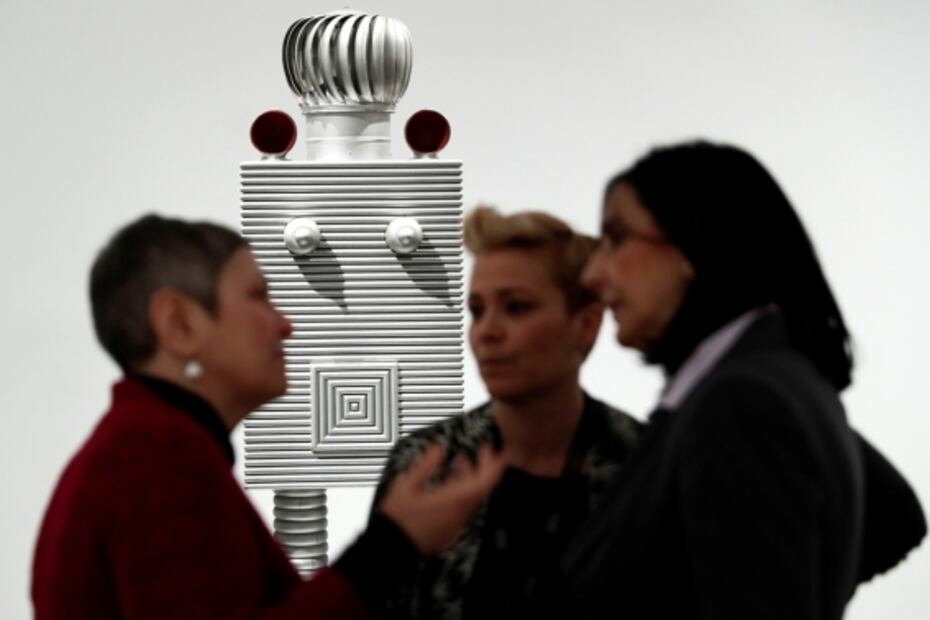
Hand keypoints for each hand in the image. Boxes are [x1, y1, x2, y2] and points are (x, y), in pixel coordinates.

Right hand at [378, 442, 505, 554]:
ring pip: (473, 498)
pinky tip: (450, 484)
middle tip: (482, 452)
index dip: (493, 465)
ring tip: (461, 462)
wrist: (391, 550)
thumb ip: (426, 465)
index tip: (495, 451)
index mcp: (452, 500)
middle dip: (484, 468)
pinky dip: (463, 492)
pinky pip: (464, 508)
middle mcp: (459, 513)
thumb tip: (439, 448)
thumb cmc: (397, 520)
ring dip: (471, 479)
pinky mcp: (450, 532)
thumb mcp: (407, 485)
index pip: (484, 482)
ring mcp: (455, 524)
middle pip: (482, 489)